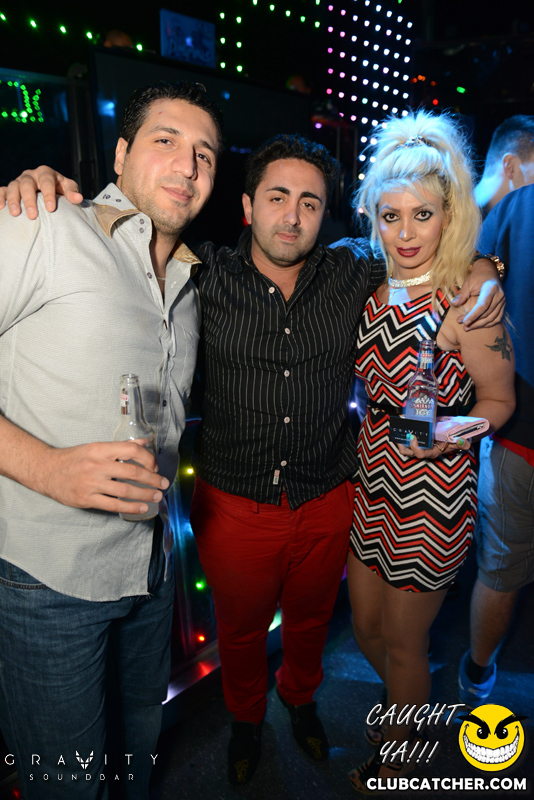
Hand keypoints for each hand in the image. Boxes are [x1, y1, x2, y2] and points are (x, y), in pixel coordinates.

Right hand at [0, 167, 82, 218]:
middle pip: (27, 184)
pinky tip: (0, 207)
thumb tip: (78, 198)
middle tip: (32, 215)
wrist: (48, 191)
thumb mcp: (67, 188)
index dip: (48, 194)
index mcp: (46, 173)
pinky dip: (0, 197)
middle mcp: (30, 175)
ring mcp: (19, 181)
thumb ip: (72, 192)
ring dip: (13, 200)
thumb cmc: (59, 190)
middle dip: (29, 200)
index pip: (47, 181)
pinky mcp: (10, 188)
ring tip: (15, 214)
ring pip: (13, 187)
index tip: (51, 209)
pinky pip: (2, 190)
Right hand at [41, 440, 168, 514]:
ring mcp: (91, 483)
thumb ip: (121, 446)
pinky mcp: (86, 499)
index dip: (148, 458)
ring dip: (144, 494)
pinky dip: (130, 507)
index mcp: (100, 449)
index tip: (155, 465)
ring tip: (156, 496)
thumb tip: (145, 441)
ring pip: (125, 490)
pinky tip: (142, 507)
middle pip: (132, 471)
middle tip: (163, 484)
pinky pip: (113, 505)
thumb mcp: (96, 446)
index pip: (131, 450)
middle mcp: (96, 465)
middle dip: (152, 479)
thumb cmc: (73, 458)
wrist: (46, 471)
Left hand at [397, 435, 470, 459]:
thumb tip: (463, 441)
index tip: (413, 436)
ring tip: (396, 428)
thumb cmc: (453, 441)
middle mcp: (423, 450)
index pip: (420, 454)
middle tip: (400, 433)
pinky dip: (402, 433)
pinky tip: (400, 423)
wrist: (451, 437)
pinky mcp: (416, 440)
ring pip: (404, 447)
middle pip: (408, 452)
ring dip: (399, 439)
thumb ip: (462, 443)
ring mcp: (418, 446)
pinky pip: (405, 439)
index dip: (414, 447)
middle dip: (401, 445)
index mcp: (431, 452)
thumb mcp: (458, 442)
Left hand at [452, 261, 504, 329]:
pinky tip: (477, 325)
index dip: (474, 315)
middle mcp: (499, 295)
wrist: (489, 271)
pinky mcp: (502, 305)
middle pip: (487, 313)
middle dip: (474, 321)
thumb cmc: (477, 277)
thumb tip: (454, 304)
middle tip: (463, 325)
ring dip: (480, 325)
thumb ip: (462, 294)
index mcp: (491, 288)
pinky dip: (487, 324)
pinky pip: (496, 318)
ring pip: (492, 318)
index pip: (483, 305)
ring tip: (467, 328)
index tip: (464, 322)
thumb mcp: (468, 283)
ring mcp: (502, 301)